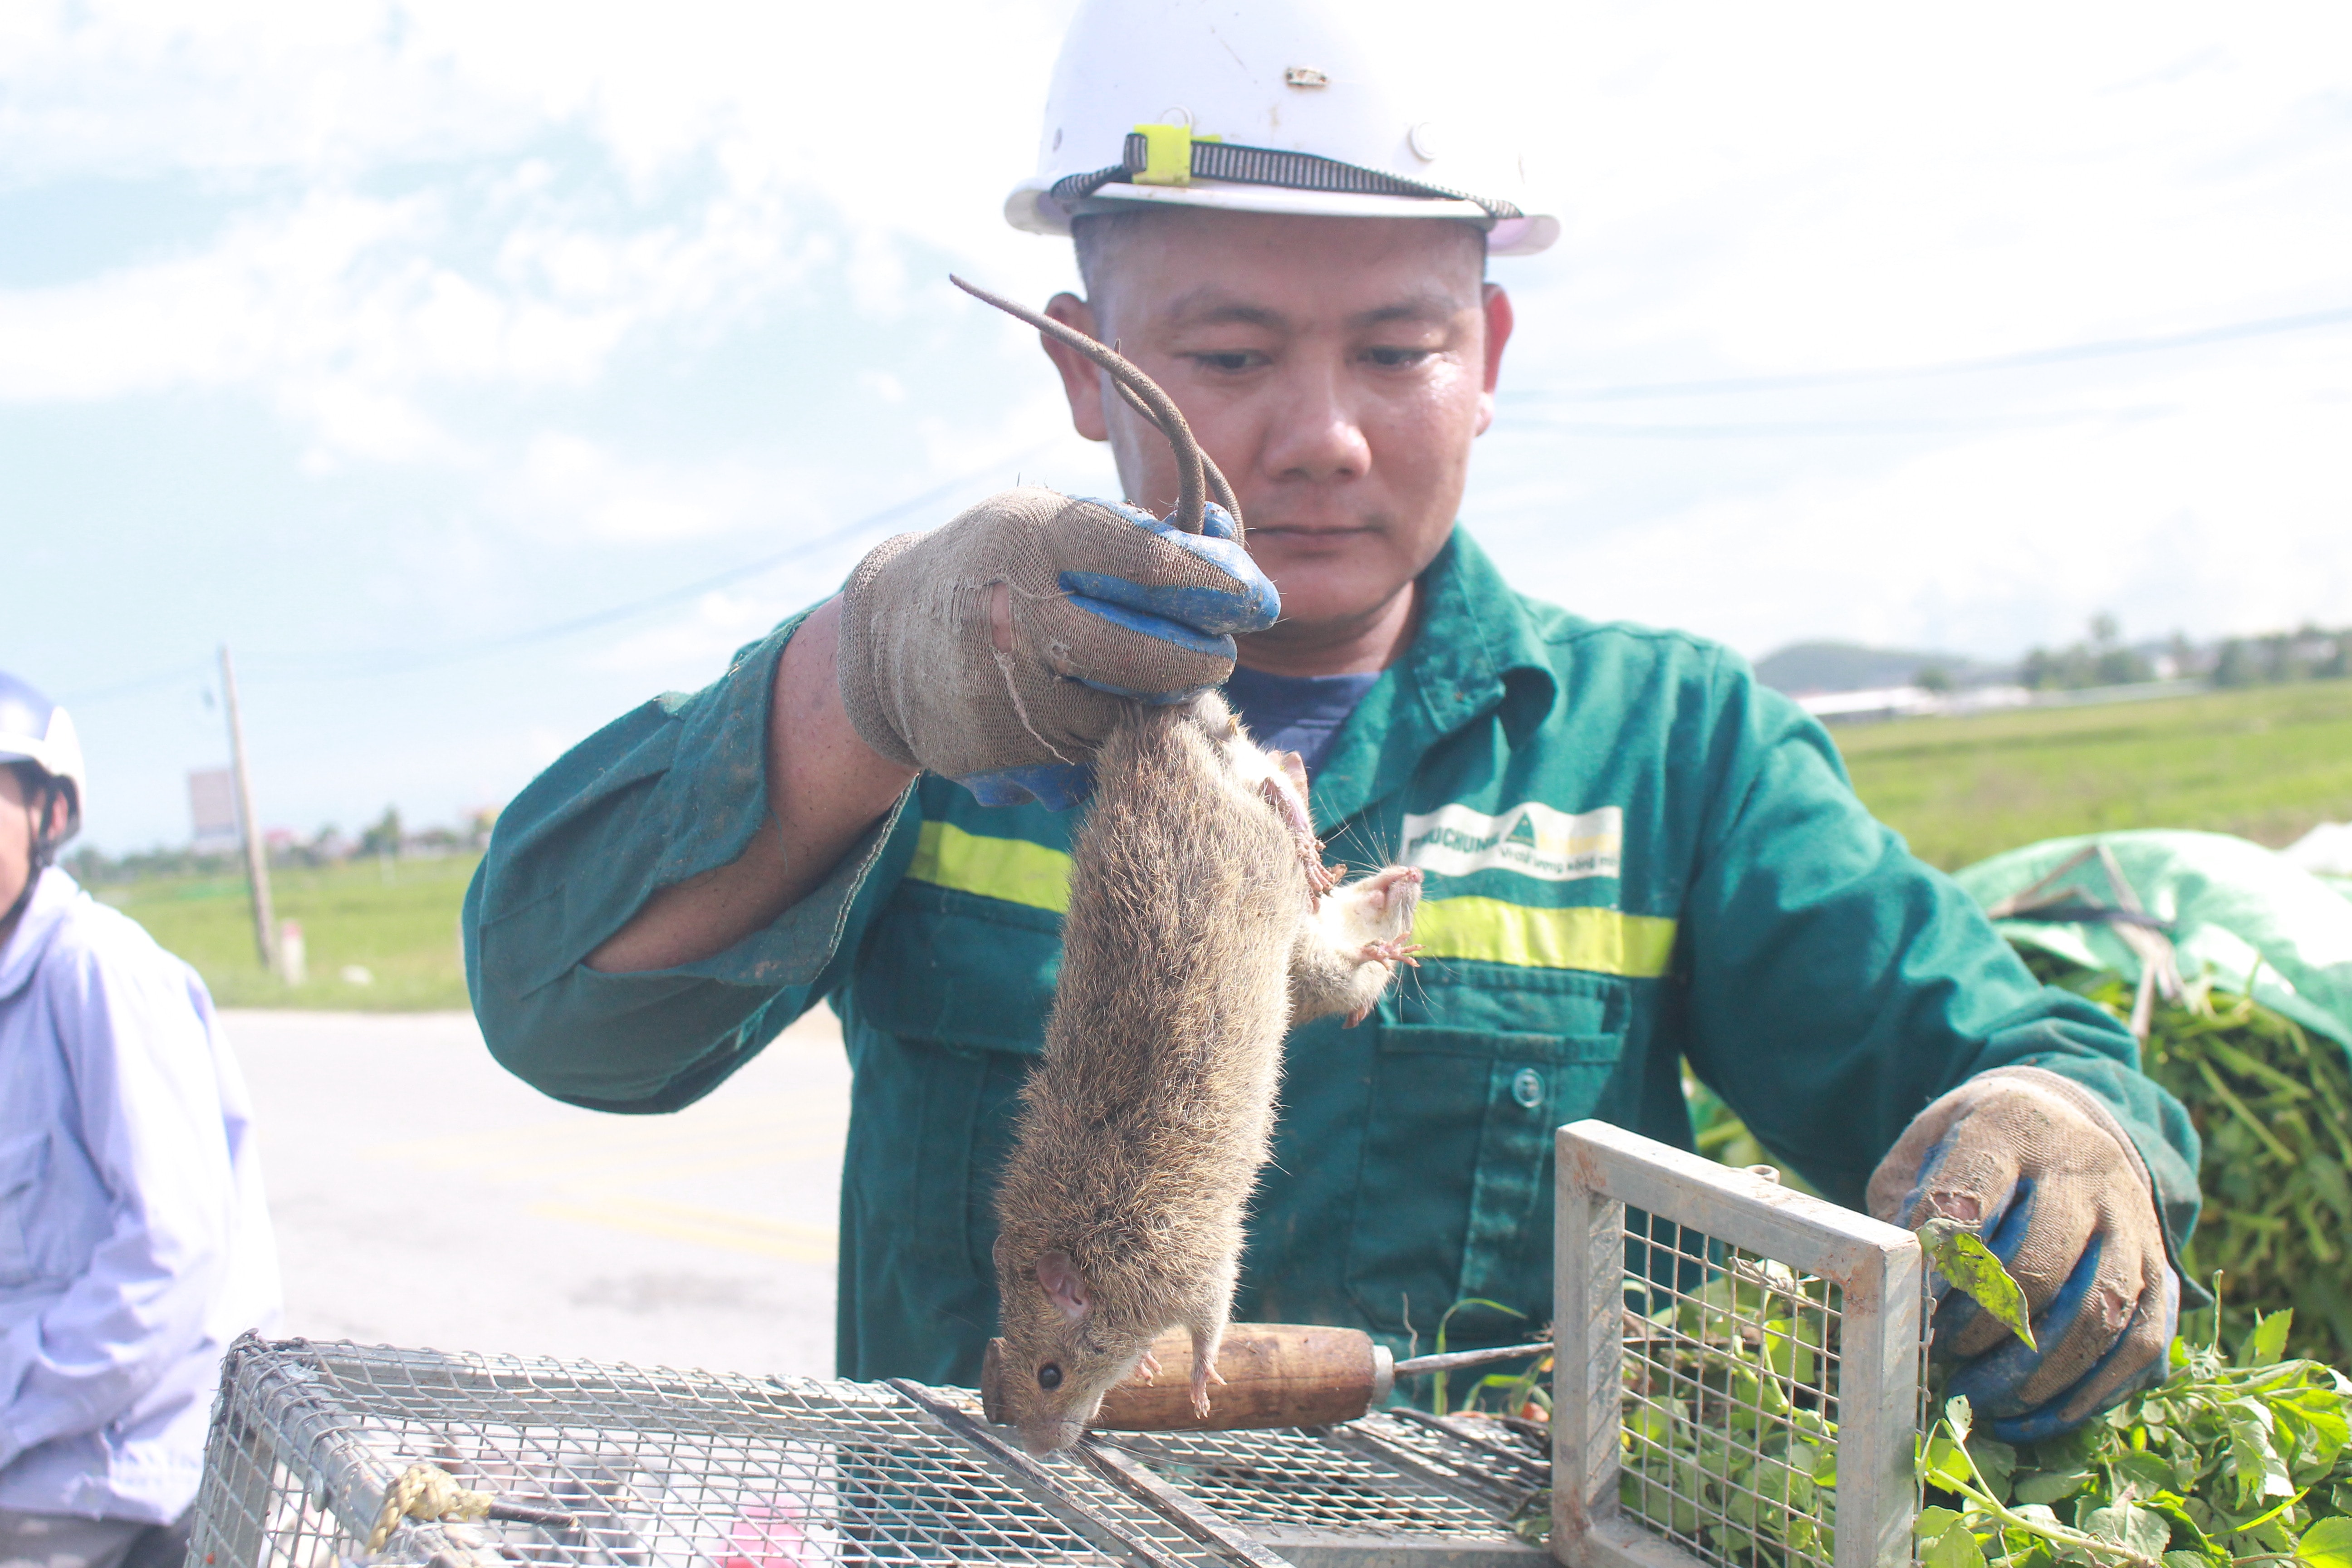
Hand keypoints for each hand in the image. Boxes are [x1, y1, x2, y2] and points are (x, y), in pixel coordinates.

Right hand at [836, 486, 1276, 807]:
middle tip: (1210, 654)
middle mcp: (1014, 612)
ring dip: (1151, 705)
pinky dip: (1102, 738)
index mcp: (1035, 536)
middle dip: (1201, 660)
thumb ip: (1141, 536)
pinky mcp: (990, 752)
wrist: (884, 637)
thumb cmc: (999, 567)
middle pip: (1151, 657)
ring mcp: (999, 689)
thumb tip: (1231, 546)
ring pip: (1125, 719)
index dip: (1216, 585)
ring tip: (1134, 678)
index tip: (1257, 602)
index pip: (1149, 561)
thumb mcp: (1054, 524)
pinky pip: (1083, 760)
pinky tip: (1080, 709)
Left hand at [1868, 1066, 2178, 1442]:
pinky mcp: (2160, 1265)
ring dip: (2033, 1371)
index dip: (1939, 1265)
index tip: (1914, 1306)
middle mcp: (2081, 1169)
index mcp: (2007, 1128)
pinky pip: (2140, 1341)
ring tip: (1977, 1396)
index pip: (1969, 1200)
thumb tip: (1893, 1282)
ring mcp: (2130, 1219)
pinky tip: (2033, 1416)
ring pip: (2097, 1311)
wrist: (2061, 1117)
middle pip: (2039, 1266)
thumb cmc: (1969, 1147)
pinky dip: (2088, 1391)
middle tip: (1943, 1354)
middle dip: (1983, 1326)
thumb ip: (1902, 1204)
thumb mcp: (1922, 1149)